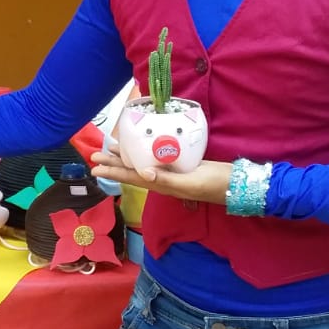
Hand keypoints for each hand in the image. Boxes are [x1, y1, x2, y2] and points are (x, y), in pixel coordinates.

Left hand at [90, 147, 231, 206]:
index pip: (131, 177)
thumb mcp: (188, 183)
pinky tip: (142, 144)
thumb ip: (165, 180)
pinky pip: (156, 157)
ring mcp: (170, 172)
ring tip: (112, 149)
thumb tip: (142, 173)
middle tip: (95, 155)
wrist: (234, 183)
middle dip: (114, 162)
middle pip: (132, 170)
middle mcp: (161, 179)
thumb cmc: (212, 184)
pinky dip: (145, 151)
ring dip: (126, 157)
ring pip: (142, 163)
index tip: (95, 167)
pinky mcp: (179, 165)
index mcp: (160, 185)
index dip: (112, 171)